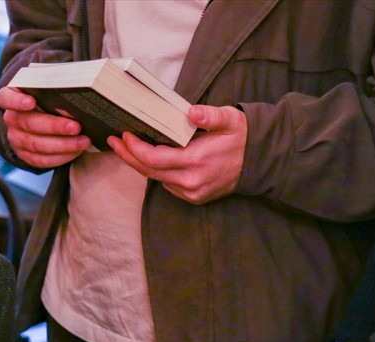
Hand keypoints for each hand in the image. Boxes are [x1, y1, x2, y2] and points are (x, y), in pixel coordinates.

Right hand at [0, 86, 91, 168]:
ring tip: (84, 141)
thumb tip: (84, 87)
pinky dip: (61, 157)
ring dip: (63, 144)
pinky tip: (77, 151)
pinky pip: (41, 160)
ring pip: (37, 145)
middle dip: (54, 126)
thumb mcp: (53, 87)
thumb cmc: (53, 98)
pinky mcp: (25, 155)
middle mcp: (12, 118)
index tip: (31, 101)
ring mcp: (16, 139)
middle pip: (28, 123)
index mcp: (13, 97)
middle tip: (76, 127)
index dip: (16, 101)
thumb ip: (59, 86)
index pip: (6, 97)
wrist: (48, 116)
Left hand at [107, 104, 246, 203]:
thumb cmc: (241, 136)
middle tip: (114, 141)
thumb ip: (210, 115)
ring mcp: (192, 192)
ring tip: (126, 148)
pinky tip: (148, 159)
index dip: (135, 149)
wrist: (260, 161)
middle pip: (149, 172)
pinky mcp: (194, 197)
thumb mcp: (230, 119)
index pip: (154, 159)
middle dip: (129, 156)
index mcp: (197, 161)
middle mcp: (191, 181)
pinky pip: (168, 184)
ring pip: (156, 179)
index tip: (124, 135)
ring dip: (140, 164)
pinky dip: (156, 172)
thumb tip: (192, 112)